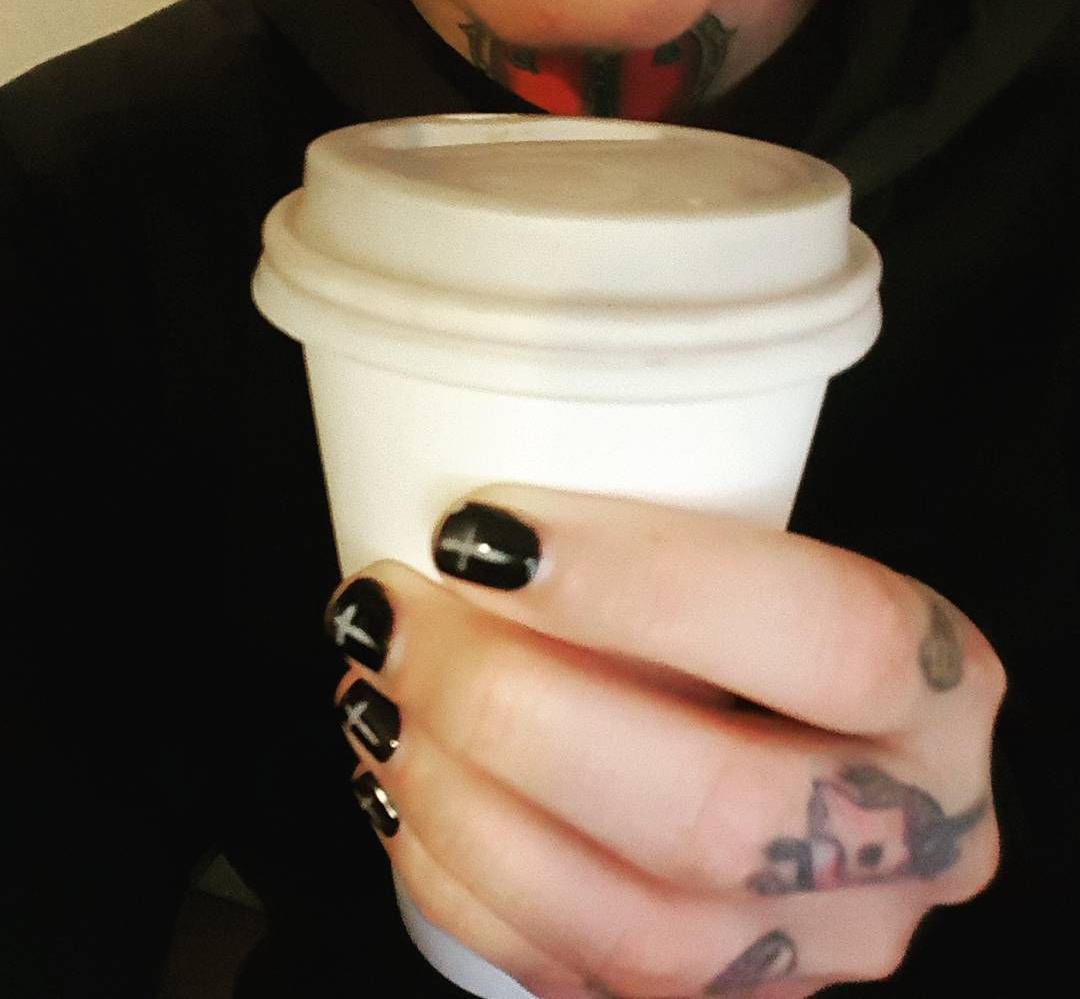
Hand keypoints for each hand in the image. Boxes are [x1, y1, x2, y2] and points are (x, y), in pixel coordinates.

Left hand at [325, 486, 1003, 997]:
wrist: (818, 755)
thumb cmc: (754, 614)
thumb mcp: (761, 549)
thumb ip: (667, 541)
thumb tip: (466, 521)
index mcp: (938, 685)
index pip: (825, 635)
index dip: (643, 585)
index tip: (483, 530)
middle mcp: (913, 836)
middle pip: (710, 812)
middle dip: (509, 709)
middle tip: (395, 615)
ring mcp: (820, 945)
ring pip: (629, 925)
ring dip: (458, 800)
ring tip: (373, 691)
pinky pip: (572, 975)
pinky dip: (454, 876)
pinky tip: (394, 781)